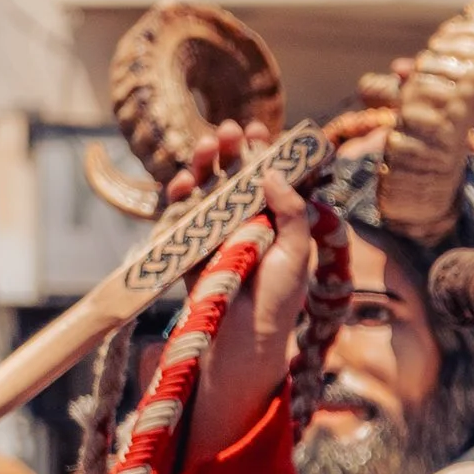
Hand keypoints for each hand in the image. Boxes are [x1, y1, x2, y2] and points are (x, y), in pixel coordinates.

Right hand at [164, 124, 316, 467]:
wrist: (241, 342)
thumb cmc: (276, 303)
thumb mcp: (295, 257)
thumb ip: (292, 215)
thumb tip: (276, 175)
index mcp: (277, 226)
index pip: (269, 182)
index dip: (264, 155)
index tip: (261, 133)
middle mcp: (246, 227)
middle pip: (234, 179)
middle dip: (230, 153)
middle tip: (230, 131)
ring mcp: (215, 237)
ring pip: (205, 191)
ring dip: (203, 167)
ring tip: (207, 147)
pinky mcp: (189, 250)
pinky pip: (180, 217)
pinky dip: (177, 198)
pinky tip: (180, 183)